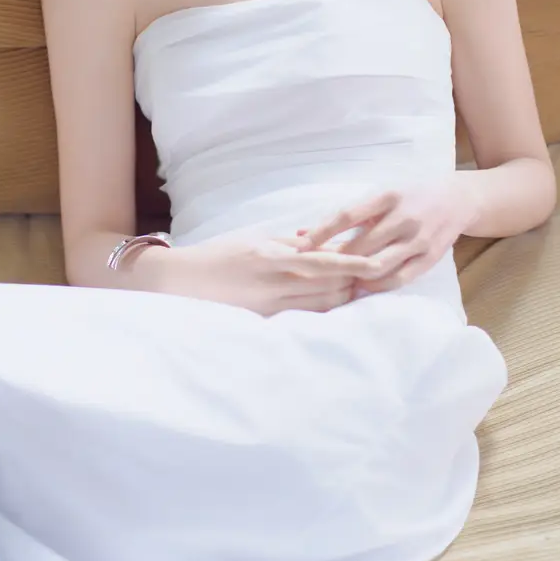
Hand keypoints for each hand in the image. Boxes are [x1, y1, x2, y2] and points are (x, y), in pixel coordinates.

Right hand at [149, 233, 384, 315]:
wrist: (183, 281)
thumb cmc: (220, 254)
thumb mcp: (255, 239)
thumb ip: (291, 243)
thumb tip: (324, 243)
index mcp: (269, 257)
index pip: (322, 262)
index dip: (352, 264)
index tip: (375, 262)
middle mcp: (271, 284)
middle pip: (327, 287)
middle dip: (351, 280)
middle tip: (366, 271)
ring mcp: (268, 307)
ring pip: (320, 305)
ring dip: (340, 295)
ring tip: (353, 286)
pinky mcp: (264, 321)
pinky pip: (304, 316)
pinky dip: (321, 308)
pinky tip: (330, 301)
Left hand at [295, 179, 472, 293]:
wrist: (458, 199)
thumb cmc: (409, 197)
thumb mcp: (380, 196)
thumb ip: (346, 216)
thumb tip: (299, 234)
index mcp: (387, 196)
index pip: (347, 215)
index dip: (322, 232)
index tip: (300, 245)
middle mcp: (404, 217)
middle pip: (360, 246)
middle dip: (335, 260)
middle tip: (315, 270)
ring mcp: (419, 239)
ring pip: (378, 266)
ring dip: (354, 275)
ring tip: (337, 280)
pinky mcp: (430, 258)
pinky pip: (398, 279)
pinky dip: (376, 286)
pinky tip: (362, 286)